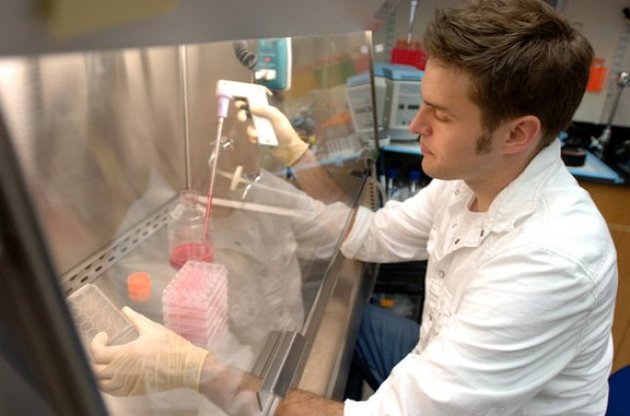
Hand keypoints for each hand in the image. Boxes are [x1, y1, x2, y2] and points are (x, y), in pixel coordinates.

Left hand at [90, 307, 208, 395]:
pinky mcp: (134, 391)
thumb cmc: (171, 347)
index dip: (96, 343)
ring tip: (106, 362)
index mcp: (127, 354)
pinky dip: (108, 383)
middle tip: (103, 349)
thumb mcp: (153, 329)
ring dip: (99, 373)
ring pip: (101, 384)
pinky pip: (113, 391)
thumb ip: (136, 319)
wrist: (186, 366)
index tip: (103, 336)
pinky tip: (115, 374)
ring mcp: (128, 383)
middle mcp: (123, 371)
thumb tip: (125, 309)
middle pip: (95, 370)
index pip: (97, 353)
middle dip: (95, 358)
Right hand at [236, 103, 308, 165]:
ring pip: (249, 126)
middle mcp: (262, 118)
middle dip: (242, 114)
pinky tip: (257, 140)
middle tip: (242, 117)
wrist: (289, 150)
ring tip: (256, 135)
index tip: (238, 100)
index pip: (255, 102)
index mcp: (267, 110)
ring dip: (250, 130)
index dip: (246, 100)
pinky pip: (251, 136)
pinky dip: (253, 138)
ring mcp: (260, 128)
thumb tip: (252, 106)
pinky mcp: (258, 138)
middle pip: (247, 113)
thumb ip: (266, 111)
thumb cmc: (286, 132)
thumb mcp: (278, 119)